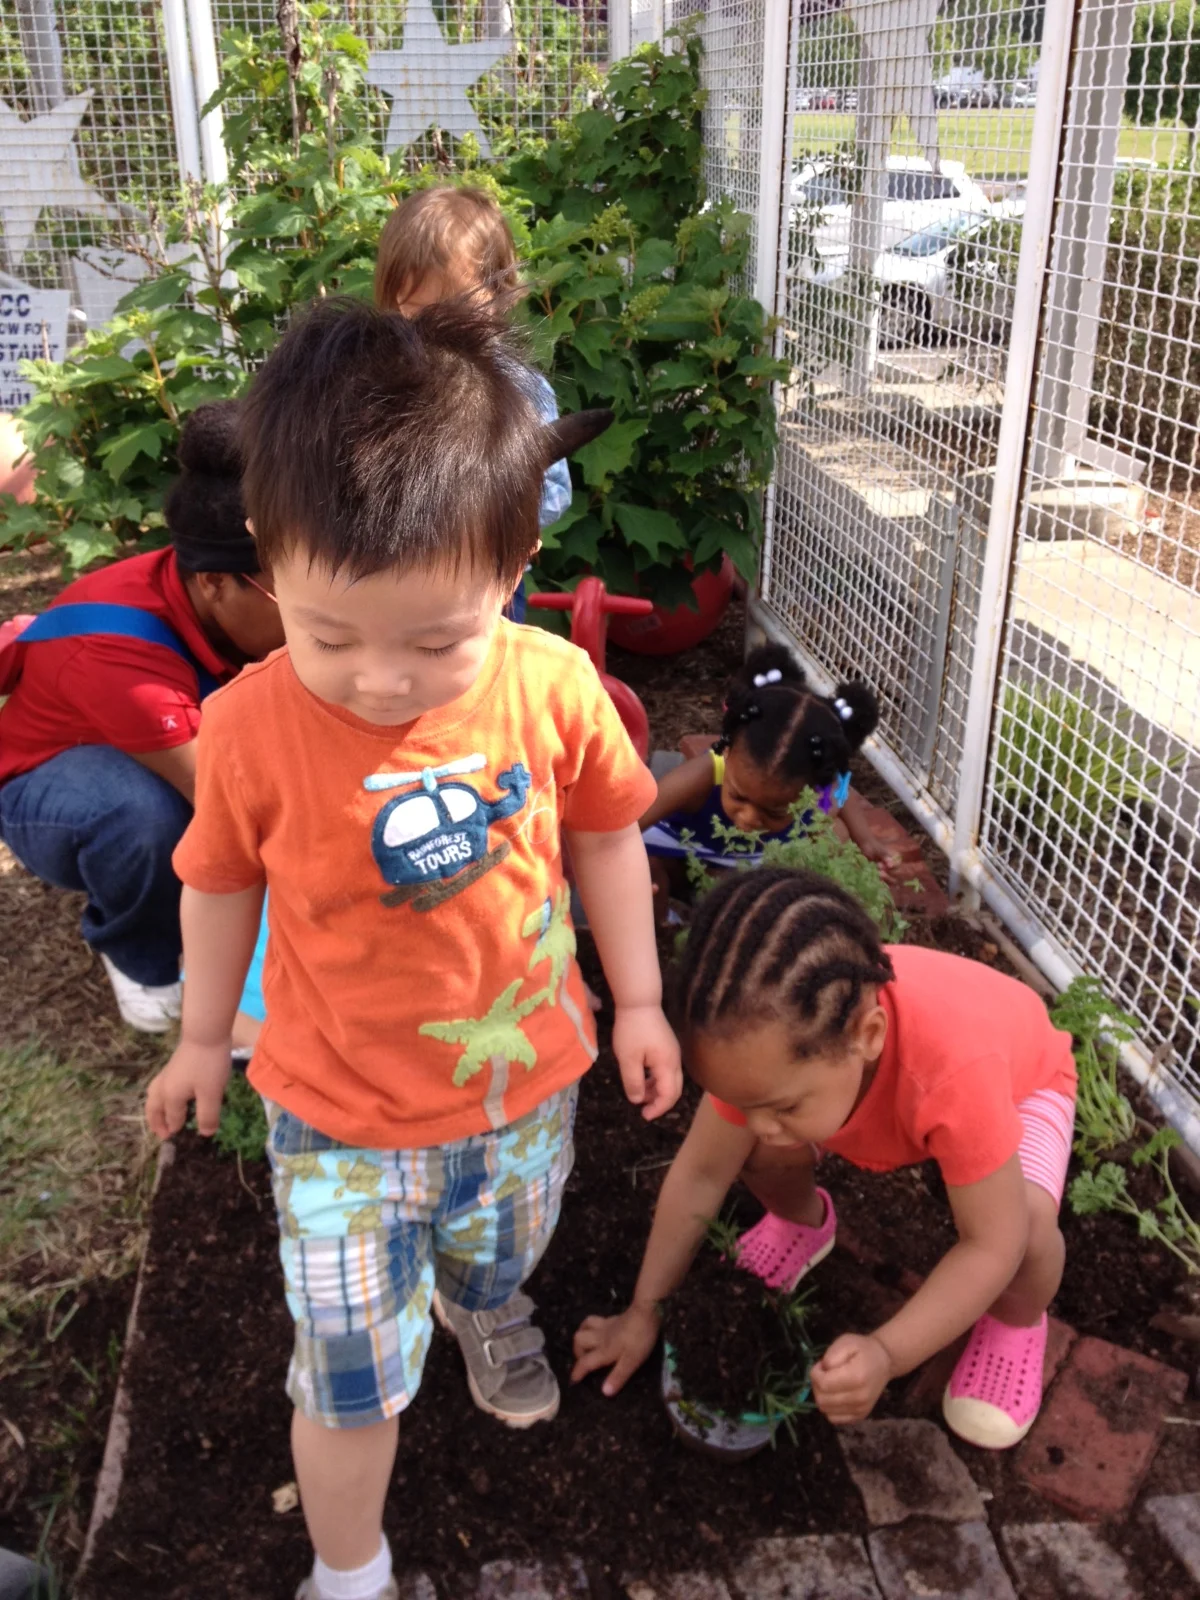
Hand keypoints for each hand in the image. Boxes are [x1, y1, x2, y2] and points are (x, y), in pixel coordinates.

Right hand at [145, 1039, 231, 1139]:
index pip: (172, 1119)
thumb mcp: (211, 1093)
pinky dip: (160, 1097)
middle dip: (157, 1123)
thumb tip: (205, 1134)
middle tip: (162, 1135)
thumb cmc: (208, 1065)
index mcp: (171, 1097)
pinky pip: (160, 1087)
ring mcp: (166, 1074)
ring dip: (155, 1109)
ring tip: (159, 1116)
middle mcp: (163, 1087)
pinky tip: (170, 1094)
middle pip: (154, 1109)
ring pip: (154, 1096)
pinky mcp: (172, 1065)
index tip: (179, 1139)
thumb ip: (207, 1115)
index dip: (176, 1130)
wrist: (206, 1033)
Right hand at [572, 1302, 661, 1395]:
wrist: (646, 1312)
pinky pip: (594, 1321)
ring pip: (584, 1327)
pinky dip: (590, 1327)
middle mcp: (600, 1338)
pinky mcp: (612, 1319)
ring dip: (581, 1337)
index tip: (573, 1381)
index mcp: (604, 1351)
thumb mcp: (631, 1361)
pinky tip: (598, 1332)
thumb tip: (604, 1392)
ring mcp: (605, 1326)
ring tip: (587, 1346)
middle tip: (584, 1361)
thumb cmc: (640, 1339)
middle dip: (577, 1352)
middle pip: (579, 1340)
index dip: (577, 1372)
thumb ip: (617, 1376)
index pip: (585, 1362)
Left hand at [611, 1003, 681, 1119]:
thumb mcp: (628, 1058)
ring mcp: (672, 1052)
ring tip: (639, 1094)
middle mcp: (675, 1060)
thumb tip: (637, 1100)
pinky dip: (656, 1079)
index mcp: (667, 1065)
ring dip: (656, 1090)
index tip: (644, 1115)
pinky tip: (642, 1078)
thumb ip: (633, 1081)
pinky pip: (665, 1069)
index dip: (658, 1108)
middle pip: (674, 1089)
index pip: (669, 1094)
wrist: (639, 1002)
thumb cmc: (632, 1030)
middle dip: (660, 1102)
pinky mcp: (667, 1046)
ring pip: (670, 1079)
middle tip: (644, 1110)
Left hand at [810, 1333, 894, 1423]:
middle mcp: (860, 1398)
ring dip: (821, 1396)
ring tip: (829, 1383)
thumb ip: (832, 1355)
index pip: (824, 1384)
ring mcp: (860, 1410)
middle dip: (816, 1385)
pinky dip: (829, 1407)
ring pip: (826, 1410)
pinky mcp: (860, 1416)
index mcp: (857, 1377)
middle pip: (822, 1399)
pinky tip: (834, 1395)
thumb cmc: (863, 1349)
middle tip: (823, 1374)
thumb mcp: (846, 1342)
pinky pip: (834, 1418)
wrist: (883, 1362)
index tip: (820, 1365)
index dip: (815, 1374)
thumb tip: (823, 1370)